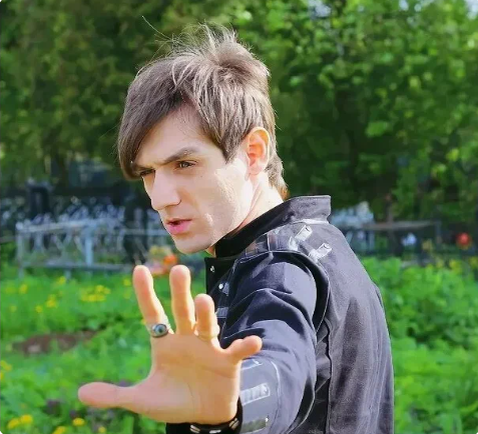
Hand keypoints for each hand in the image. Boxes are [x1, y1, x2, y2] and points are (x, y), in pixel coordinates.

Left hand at [78, 265, 261, 423]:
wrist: (203, 416)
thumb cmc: (173, 401)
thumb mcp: (142, 399)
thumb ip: (114, 395)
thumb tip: (80, 393)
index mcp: (164, 343)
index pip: (153, 314)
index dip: (145, 294)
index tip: (139, 269)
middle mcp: (187, 338)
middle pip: (182, 311)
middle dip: (180, 292)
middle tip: (178, 270)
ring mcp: (208, 348)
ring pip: (207, 325)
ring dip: (206, 314)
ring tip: (203, 300)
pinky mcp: (228, 361)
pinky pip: (236, 351)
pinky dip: (244, 346)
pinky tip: (252, 342)